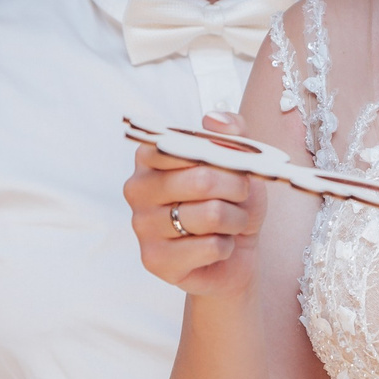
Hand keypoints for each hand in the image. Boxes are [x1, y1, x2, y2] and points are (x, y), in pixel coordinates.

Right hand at [126, 113, 265, 295]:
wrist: (237, 253)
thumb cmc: (232, 202)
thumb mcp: (240, 161)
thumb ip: (231, 132)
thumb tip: (213, 118)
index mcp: (150, 156)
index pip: (184, 144)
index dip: (221, 156)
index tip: (232, 165)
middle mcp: (138, 189)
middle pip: (203, 180)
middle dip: (237, 189)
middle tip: (241, 197)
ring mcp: (142, 226)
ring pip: (211, 215)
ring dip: (236, 220)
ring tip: (231, 223)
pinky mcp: (155, 260)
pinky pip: (210, 247)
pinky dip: (227, 247)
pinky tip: (218, 247)